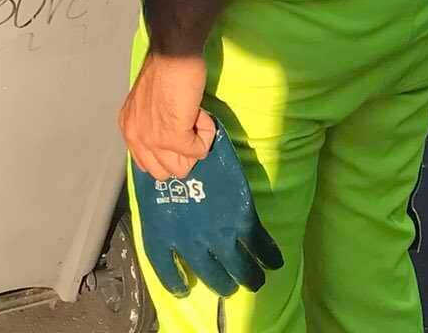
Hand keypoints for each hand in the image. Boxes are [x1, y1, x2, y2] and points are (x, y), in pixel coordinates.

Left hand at [120, 51, 214, 181]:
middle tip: (188, 125)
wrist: (174, 53)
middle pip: (163, 172)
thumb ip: (152, 124)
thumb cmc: (166, 69)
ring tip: (193, 117)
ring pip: (181, 168)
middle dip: (181, 154)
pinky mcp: (173, 137)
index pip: (146, 164)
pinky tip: (199, 110)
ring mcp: (153, 140)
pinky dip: (206, 132)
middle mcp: (136, 138)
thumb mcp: (148, 103)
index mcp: (129, 129)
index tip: (180, 132)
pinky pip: (199, 151)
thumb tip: (173, 143)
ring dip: (194, 145)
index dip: (168, 152)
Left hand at [132, 125, 283, 298]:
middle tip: (230, 287)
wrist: (175, 139)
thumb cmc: (157, 153)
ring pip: (236, 267)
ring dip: (248, 276)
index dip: (174, 281)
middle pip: (208, 273)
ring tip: (255, 282)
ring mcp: (215, 231)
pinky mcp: (239, 218)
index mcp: (160, 234)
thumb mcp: (153, 184)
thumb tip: (168, 199)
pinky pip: (257, 244)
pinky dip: (268, 254)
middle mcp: (187, 240)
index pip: (165, 267)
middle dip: (222, 283)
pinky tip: (274, 261)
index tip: (183, 288)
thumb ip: (161, 202)